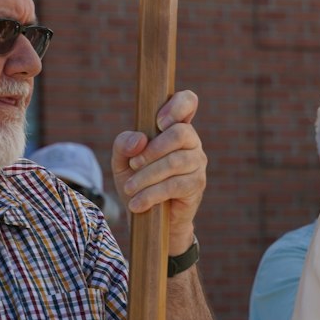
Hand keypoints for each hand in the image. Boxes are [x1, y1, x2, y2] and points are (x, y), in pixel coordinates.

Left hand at [113, 90, 205, 253]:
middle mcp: (191, 141)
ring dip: (147, 176)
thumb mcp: (122, 162)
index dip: (177, 105)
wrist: (148, 218)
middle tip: (133, 165)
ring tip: (129, 189)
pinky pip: (175, 185)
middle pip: (180, 133)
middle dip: (152, 150)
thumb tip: (139, 139)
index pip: (188, 101)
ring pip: (175, 162)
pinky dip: (151, 194)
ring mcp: (197, 163)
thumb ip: (123, 145)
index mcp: (174, 127)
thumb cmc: (137, 182)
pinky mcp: (197, 185)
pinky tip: (137, 204)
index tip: (158, 122)